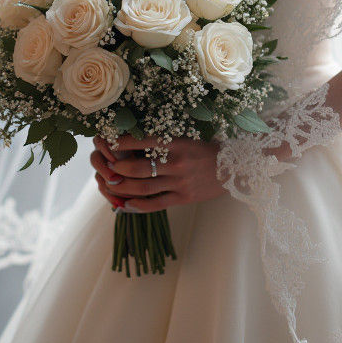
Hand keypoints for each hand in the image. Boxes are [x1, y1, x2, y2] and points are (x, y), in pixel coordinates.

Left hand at [91, 134, 224, 212]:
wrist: (235, 168)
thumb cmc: (207, 149)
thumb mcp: (187, 137)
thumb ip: (164, 140)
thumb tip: (135, 138)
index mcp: (177, 143)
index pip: (143, 141)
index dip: (122, 143)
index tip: (108, 142)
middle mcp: (177, 163)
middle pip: (138, 168)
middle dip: (118, 168)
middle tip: (106, 167)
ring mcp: (180, 182)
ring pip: (143, 188)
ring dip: (123, 188)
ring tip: (111, 185)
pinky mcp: (184, 198)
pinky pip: (156, 204)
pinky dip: (138, 205)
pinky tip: (126, 204)